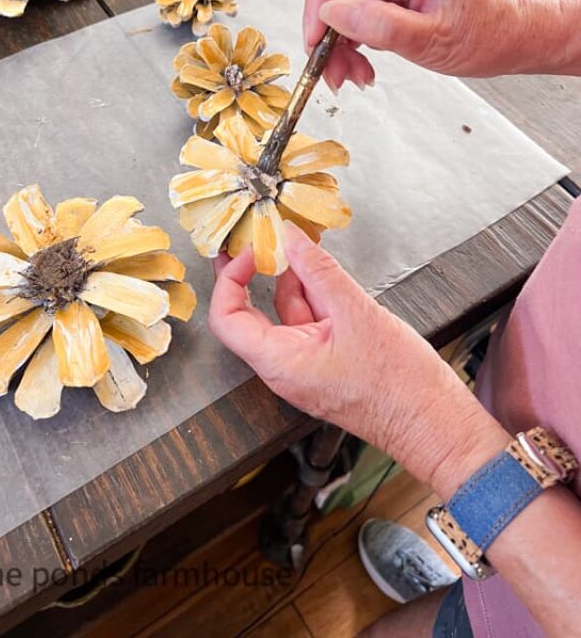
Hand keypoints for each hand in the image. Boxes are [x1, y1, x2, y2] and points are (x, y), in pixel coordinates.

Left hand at [209, 222, 506, 497]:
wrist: (434, 424)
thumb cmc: (399, 387)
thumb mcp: (357, 314)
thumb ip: (320, 272)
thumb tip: (291, 238)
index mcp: (280, 363)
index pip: (227, 320)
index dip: (229, 281)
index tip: (248, 253)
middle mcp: (285, 367)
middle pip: (252, 314)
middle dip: (255, 274)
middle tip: (259, 239)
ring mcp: (306, 365)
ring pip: (287, 313)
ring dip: (293, 279)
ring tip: (305, 245)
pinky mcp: (327, 361)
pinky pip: (310, 322)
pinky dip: (315, 294)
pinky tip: (325, 270)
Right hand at [303, 0, 559, 89]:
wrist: (513, 38)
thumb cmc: (488, 31)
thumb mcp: (433, 37)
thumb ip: (381, 25)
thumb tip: (333, 15)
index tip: (314, 32)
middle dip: (326, 26)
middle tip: (326, 63)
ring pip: (342, 5)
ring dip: (337, 44)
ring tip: (348, 75)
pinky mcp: (391, 0)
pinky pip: (357, 19)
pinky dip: (351, 47)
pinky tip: (360, 67)